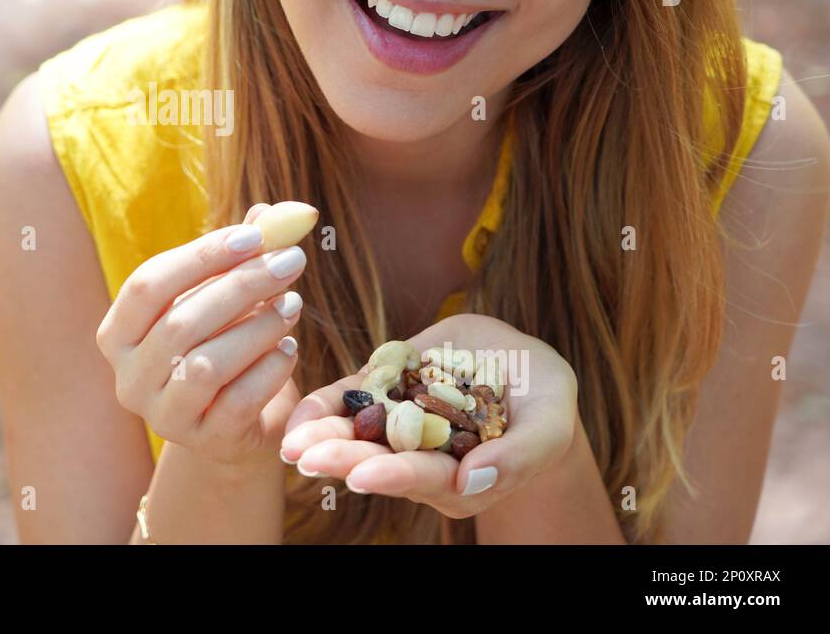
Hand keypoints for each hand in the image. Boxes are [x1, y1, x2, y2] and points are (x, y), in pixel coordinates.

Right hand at [96, 204, 306, 467]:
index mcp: (118, 333)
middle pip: (180, 323)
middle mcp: (129, 378)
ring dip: (257, 328)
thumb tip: (272, 213)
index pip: (148, 284)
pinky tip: (289, 348)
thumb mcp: (223, 299)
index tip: (255, 236)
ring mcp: (162, 416)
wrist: (235, 424)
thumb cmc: (221, 345)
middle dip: (241, 286)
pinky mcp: (204, 441)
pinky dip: (269, 370)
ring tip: (293, 304)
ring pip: (205, 365)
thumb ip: (240, 256)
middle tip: (290, 261)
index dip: (201, 256)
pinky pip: (238, 402)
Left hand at [279, 313, 576, 517]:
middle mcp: (424, 457)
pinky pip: (350, 400)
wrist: (520, 361)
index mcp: (463, 476)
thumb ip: (519, 454)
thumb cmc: (545, 400)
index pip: (427, 477)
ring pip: (356, 435)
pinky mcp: (383, 389)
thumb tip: (476, 479)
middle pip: (380, 461)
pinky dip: (324, 405)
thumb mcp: (548, 423)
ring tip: (292, 443)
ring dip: (323, 437)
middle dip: (343, 459)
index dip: (395, 475)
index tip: (362, 475)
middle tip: (308, 458)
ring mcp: (399, 424)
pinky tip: (298, 415)